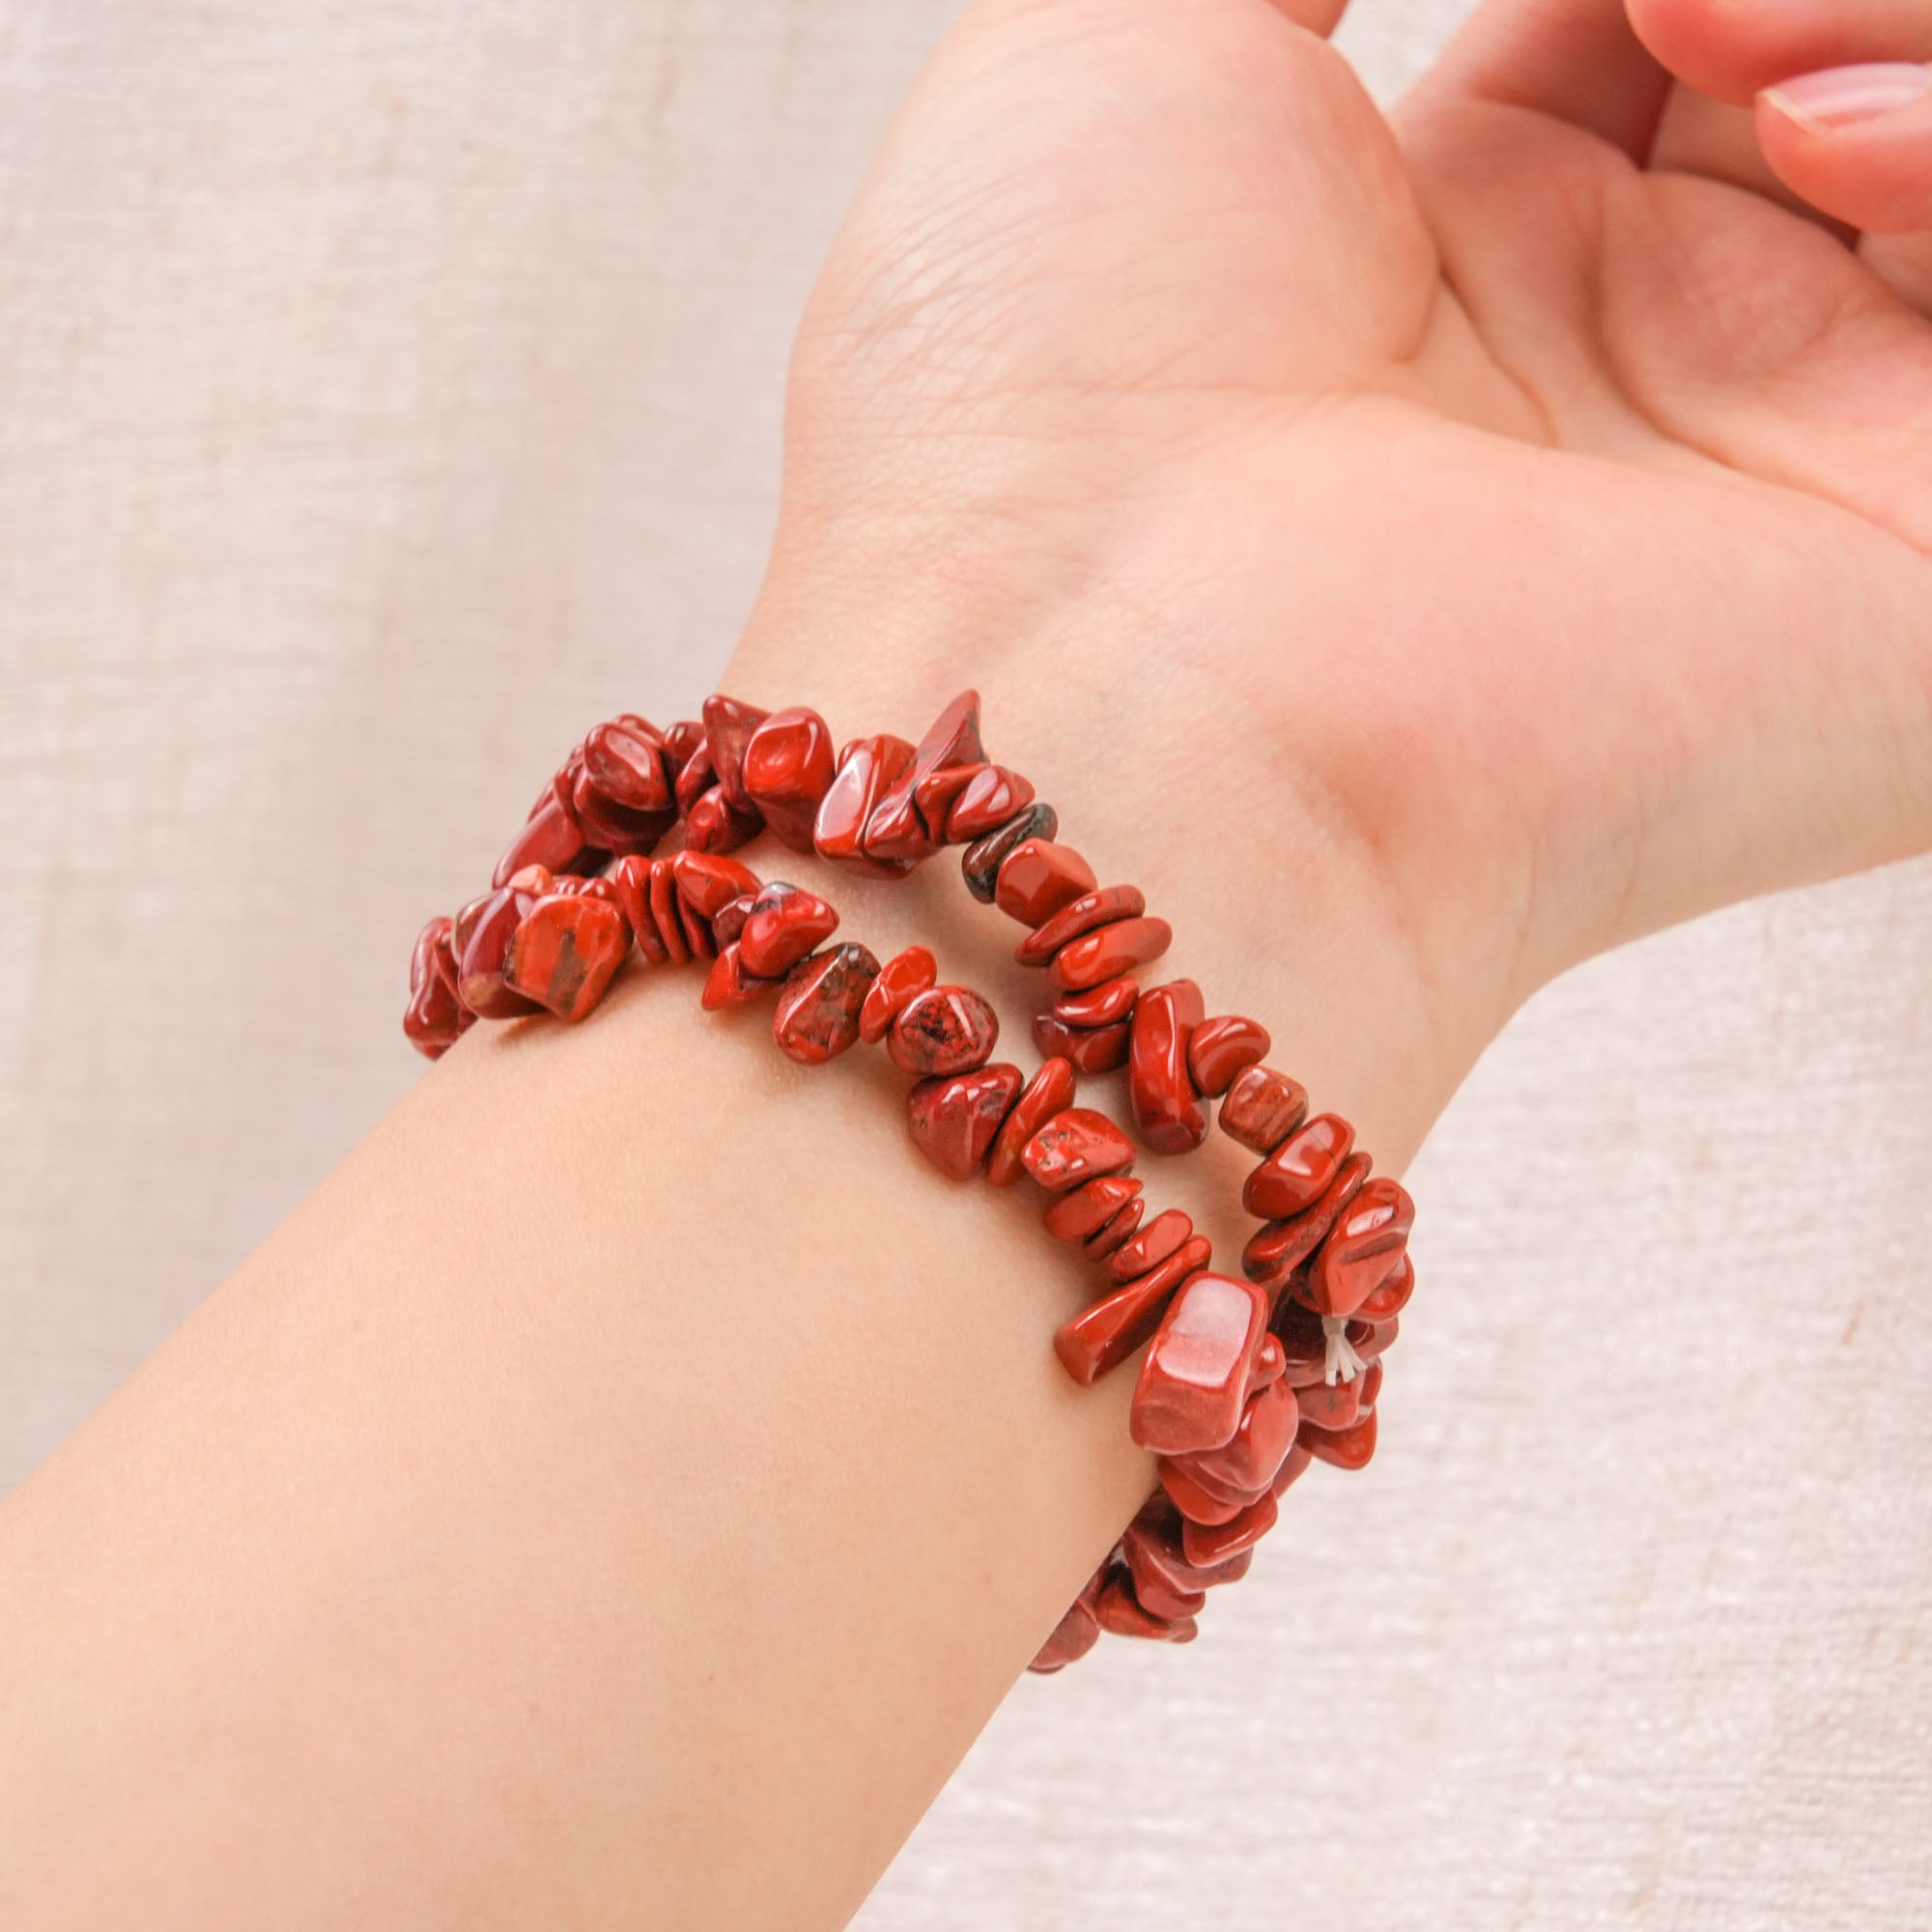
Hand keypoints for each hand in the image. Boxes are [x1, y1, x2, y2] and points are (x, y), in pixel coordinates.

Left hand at [729, 0, 1931, 1132]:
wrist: (1102, 702)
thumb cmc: (1037, 400)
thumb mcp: (1123, 50)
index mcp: (1451, 255)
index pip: (1659, 23)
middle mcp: (1628, 370)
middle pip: (1822, 72)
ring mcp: (1779, 471)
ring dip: (1884, 23)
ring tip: (1702, 26)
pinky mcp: (1921, 594)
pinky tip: (1808, 154)